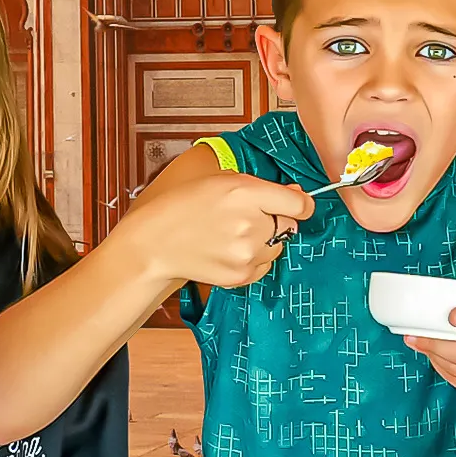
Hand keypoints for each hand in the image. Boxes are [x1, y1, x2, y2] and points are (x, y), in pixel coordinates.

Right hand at [120, 171, 313, 289]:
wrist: (155, 243)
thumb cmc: (183, 206)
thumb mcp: (221, 181)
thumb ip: (261, 188)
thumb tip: (296, 194)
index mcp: (245, 192)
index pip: (299, 204)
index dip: (300, 203)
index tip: (296, 205)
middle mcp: (252, 223)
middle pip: (290, 225)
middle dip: (277, 221)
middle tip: (249, 218)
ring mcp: (248, 252)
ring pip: (278, 246)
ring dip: (265, 241)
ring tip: (233, 235)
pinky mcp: (242, 274)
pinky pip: (264, 265)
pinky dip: (254, 259)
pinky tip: (229, 250)